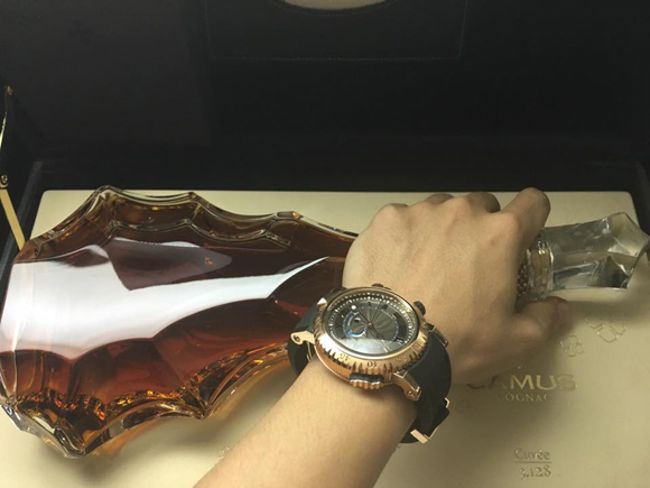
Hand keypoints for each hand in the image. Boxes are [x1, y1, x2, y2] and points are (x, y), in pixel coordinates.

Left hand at [342, 188, 569, 383]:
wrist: (388, 345)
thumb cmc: (454, 342)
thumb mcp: (514, 342)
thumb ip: (545, 319)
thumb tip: (559, 308)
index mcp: (500, 235)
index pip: (533, 203)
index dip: (531, 218)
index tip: (522, 236)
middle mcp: (461, 213)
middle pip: (481, 206)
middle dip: (480, 229)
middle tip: (468, 265)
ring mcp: (419, 212)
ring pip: (440, 210)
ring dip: (440, 230)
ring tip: (427, 268)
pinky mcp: (385, 220)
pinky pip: (402, 219)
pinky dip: (403, 237)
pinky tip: (396, 267)